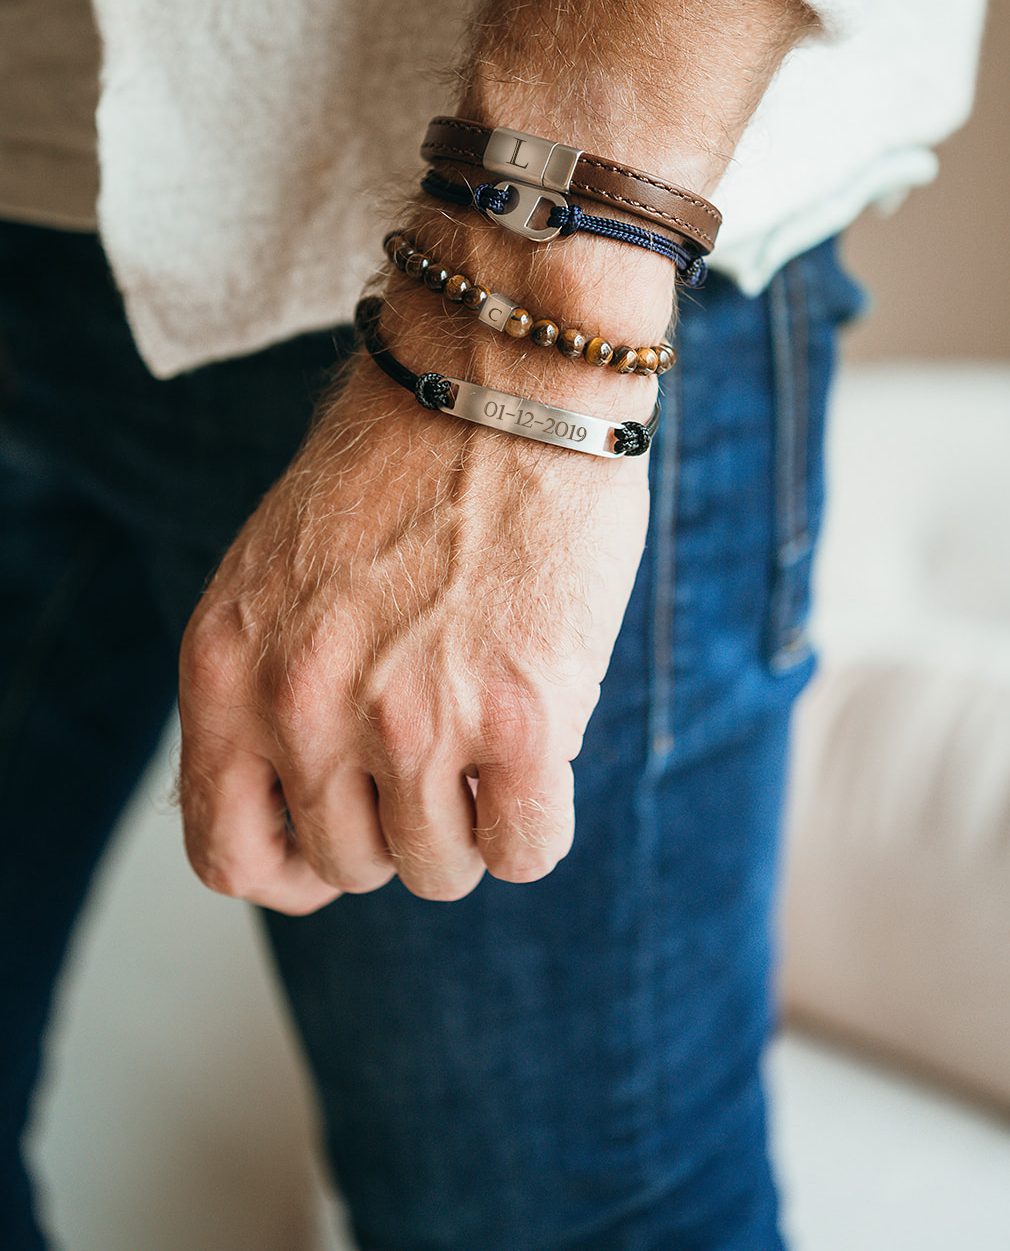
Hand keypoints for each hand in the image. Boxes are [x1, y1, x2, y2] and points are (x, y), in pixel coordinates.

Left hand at [178, 345, 652, 909]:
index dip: (289, 868)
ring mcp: (411, 718)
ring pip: (439, 870)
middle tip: (437, 752)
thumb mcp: (275, 575)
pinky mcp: (520, 720)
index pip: (229, 849)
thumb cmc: (400, 463)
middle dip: (396, 825)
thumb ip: (272, 689)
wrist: (500, 380)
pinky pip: (524, 851)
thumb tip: (317, 805)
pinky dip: (534, 821)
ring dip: (468, 821)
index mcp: (228, 666)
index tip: (334, 851)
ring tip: (488, 734)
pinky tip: (540, 752)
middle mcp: (304, 703)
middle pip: (350, 865)